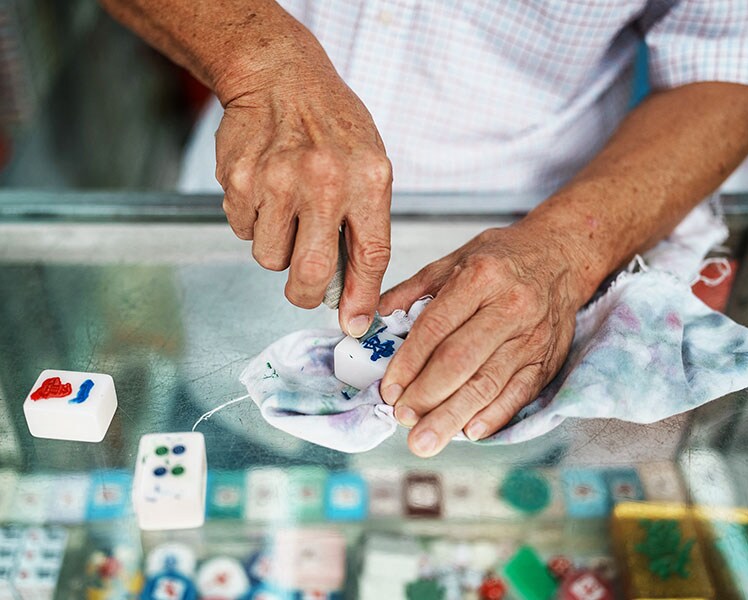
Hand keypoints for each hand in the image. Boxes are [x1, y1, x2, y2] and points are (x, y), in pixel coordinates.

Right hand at [214, 34, 391, 336]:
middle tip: (306, 289)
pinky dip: (254, 225)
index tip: (354, 324)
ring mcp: (277, 181)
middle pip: (313, 272)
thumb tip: (351, 291)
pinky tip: (265, 192)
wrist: (280, 76)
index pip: (370, 256)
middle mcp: (323, 182)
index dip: (361, 299)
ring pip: (271, 258)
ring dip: (278, 251)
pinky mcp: (240, 181)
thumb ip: (365, 224)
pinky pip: (244, 232)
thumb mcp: (370, 165)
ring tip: (287, 214)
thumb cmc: (332, 125)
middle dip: (307, 294)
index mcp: (367, 180)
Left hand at [378, 222, 590, 456]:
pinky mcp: (547, 359)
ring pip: (487, 383)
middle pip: (460, 360)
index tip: (389, 389)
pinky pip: (519, 393)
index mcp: (480, 278)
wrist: (561, 255)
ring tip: (425, 439)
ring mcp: (532, 336)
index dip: (408, 362)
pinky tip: (469, 431)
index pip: (436, 327)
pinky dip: (493, 416)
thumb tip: (373, 320)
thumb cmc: (504, 259)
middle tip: (402, 417)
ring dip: (452, 416)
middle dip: (426, 395)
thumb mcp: (454, 260)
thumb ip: (412, 291)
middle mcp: (510, 307)